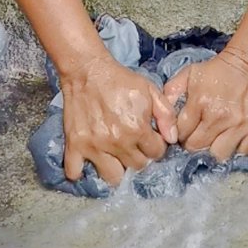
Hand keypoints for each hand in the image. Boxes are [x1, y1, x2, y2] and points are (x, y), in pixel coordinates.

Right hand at [60, 54, 177, 186]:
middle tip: (134, 145)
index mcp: (137, 129)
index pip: (156, 153)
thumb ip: (166, 114)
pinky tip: (89, 161)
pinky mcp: (75, 145)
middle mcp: (117, 142)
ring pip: (113, 177)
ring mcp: (94, 146)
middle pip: (137, 166)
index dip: (156, 145)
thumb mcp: (150, 90)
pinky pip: (75, 172)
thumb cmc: (120, 79)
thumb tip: (172, 139)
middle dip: (140, 157)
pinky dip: (81, 171)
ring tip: (116, 156)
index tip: (150, 138)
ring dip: (117, 169)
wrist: (88, 70)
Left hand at [163, 53, 247, 161]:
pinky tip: (229, 138)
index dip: (178, 135)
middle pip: (198, 147)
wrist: (245, 64)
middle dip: (192, 144)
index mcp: (199, 102)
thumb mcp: (187, 75)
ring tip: (212, 140)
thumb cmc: (214, 72)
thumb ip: (171, 93)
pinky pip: (241, 152)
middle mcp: (219, 116)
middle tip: (195, 136)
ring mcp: (238, 123)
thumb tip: (162, 116)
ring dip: (213, 150)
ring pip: (219, 154)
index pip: (181, 133)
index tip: (182, 131)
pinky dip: (235, 149)